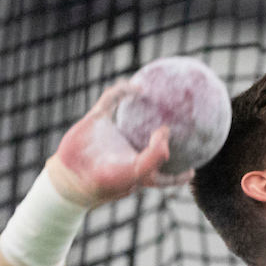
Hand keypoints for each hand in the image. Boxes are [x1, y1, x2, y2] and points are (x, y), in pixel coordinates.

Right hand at [45, 80, 192, 208]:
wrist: (72, 175)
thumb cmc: (109, 179)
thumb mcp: (140, 172)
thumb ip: (158, 155)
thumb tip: (166, 130)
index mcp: (141, 169)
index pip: (165, 174)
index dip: (179, 174)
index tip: (193, 169)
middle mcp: (128, 151)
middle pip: (151, 143)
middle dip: (164, 136)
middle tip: (184, 123)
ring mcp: (112, 135)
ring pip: (132, 117)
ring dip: (143, 105)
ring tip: (162, 94)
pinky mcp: (97, 120)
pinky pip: (111, 101)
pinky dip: (122, 92)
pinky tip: (137, 86)